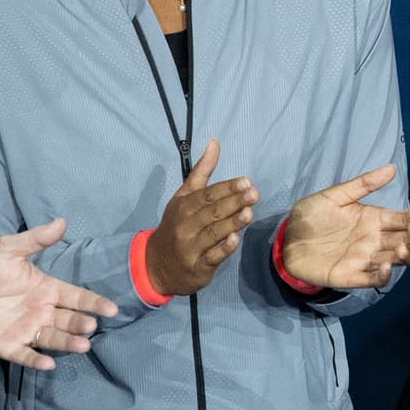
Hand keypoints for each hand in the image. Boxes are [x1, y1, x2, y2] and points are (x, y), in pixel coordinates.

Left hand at [0, 217, 119, 370]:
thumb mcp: (8, 249)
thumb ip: (35, 240)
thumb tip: (62, 222)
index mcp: (47, 289)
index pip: (77, 297)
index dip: (94, 303)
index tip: (112, 309)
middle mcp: (42, 311)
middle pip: (68, 319)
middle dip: (81, 324)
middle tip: (91, 327)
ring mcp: (26, 330)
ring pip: (52, 338)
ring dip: (67, 343)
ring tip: (82, 346)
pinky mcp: (7, 346)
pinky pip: (25, 355)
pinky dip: (36, 360)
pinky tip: (48, 364)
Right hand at [147, 139, 257, 295]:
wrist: (156, 264)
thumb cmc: (177, 224)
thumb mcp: (184, 196)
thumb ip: (202, 171)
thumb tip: (215, 142)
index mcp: (184, 206)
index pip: (207, 195)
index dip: (227, 188)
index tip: (247, 181)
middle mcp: (185, 225)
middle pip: (212, 212)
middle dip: (233, 202)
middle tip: (254, 194)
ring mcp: (190, 247)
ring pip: (213, 233)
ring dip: (232, 222)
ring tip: (249, 212)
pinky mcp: (197, 267)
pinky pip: (212, 257)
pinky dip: (223, 249)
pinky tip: (235, 239)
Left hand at [283, 164, 409, 288]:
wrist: (286, 241)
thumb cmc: (310, 216)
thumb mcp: (334, 196)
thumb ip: (363, 184)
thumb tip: (392, 168)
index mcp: (373, 218)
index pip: (404, 218)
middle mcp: (375, 239)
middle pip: (408, 240)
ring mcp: (365, 258)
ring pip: (398, 260)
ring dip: (405, 255)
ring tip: (401, 248)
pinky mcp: (352, 276)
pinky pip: (375, 280)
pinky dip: (385, 276)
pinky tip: (385, 266)